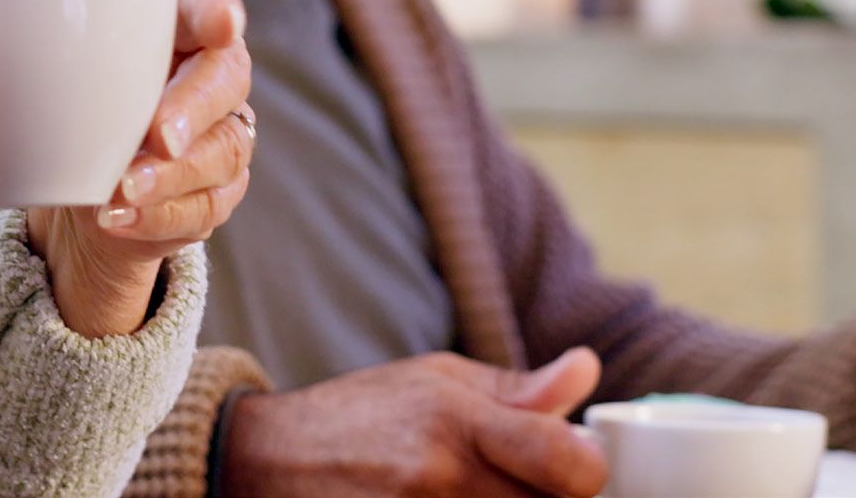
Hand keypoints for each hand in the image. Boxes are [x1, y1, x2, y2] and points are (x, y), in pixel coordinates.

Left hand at [25, 0, 252, 336]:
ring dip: (174, 175)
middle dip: (195, 107)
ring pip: (224, 152)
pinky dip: (163, 218)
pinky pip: (204, 211)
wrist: (60, 187)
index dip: (219, 9)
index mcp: (166, 27)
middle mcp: (201, 78)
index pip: (208, 4)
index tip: (215, 25)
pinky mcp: (203, 199)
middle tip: (153, 136)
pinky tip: (118, 220)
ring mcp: (211, 140)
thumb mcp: (10, 55)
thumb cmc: (37, 100)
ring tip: (121, 190)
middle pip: (227, 80)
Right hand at [220, 349, 608, 496]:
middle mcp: (440, 476)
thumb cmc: (358, 417)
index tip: (572, 464)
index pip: (569, 464)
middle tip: (525, 481)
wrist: (269, 462)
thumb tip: (586, 370)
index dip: (586, 469)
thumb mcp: (432, 379)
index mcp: (456, 420)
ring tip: (486, 491)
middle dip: (550, 497)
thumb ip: (515, 390)